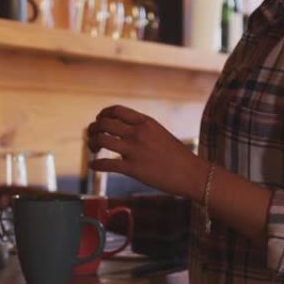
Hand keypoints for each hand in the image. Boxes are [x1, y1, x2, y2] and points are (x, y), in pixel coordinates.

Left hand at [87, 105, 208, 199]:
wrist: (192, 173)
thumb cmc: (178, 156)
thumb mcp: (160, 133)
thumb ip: (142, 129)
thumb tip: (124, 131)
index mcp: (145, 122)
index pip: (116, 110)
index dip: (103, 114)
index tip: (99, 120)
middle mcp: (138, 133)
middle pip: (104, 123)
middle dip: (93, 129)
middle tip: (92, 136)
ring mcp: (134, 150)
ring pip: (101, 140)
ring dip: (92, 144)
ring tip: (93, 149)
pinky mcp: (133, 169)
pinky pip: (106, 164)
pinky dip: (95, 165)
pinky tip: (94, 166)